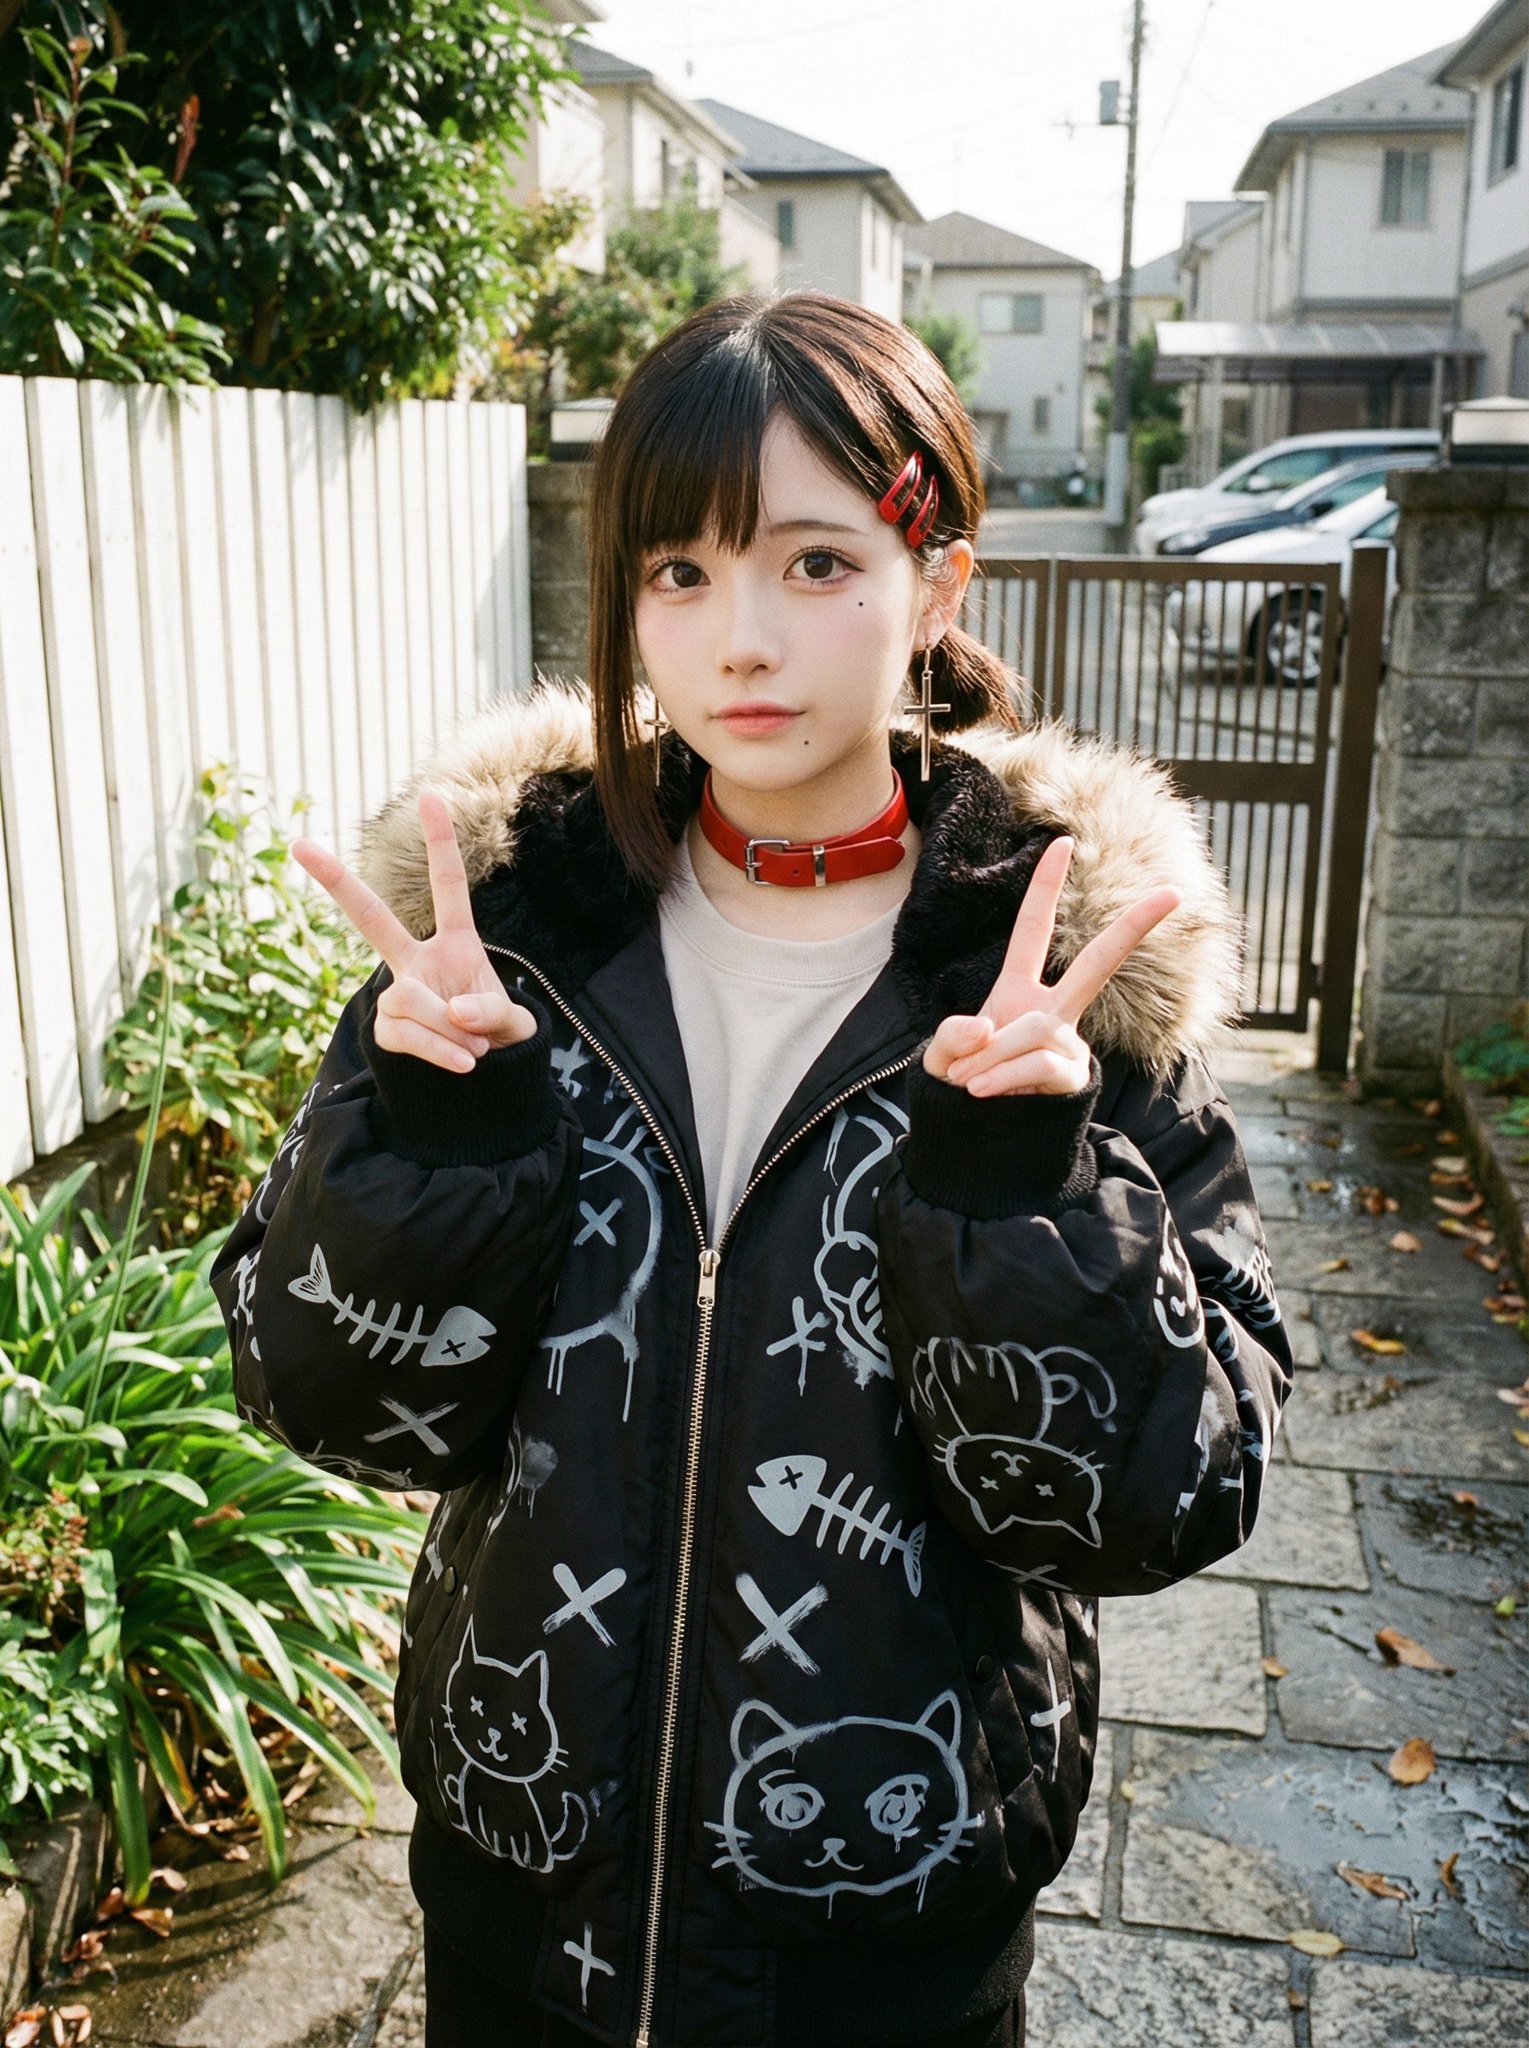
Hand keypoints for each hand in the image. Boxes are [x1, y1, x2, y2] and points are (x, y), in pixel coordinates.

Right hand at [292, 790, 537, 1073]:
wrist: (488, 1078)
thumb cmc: (500, 1035)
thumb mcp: (512, 1022)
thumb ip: (491, 1012)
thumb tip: (452, 1009)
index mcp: (456, 943)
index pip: (448, 887)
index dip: (440, 843)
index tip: (430, 795)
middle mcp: (418, 961)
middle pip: (371, 919)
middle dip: (336, 882)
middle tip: (299, 844)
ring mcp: (398, 994)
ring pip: (408, 999)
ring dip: (448, 1029)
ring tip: (475, 1047)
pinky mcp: (388, 1030)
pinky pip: (406, 1034)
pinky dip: (438, 1050)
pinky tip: (463, 1064)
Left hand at [923, 835, 1181, 1096]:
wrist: (973, 1142)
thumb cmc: (959, 1088)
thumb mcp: (941, 1056)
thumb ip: (953, 1036)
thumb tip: (989, 1027)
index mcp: (1018, 990)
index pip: (1033, 930)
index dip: (1046, 887)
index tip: (1064, 841)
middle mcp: (1052, 1011)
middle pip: (1098, 964)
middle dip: (1134, 928)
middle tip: (1175, 892)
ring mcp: (1068, 1044)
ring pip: (1035, 1032)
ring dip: (992, 1058)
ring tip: (969, 1082)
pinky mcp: (1074, 1077)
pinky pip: (1039, 1064)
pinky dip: (1004, 1076)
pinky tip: (983, 1091)